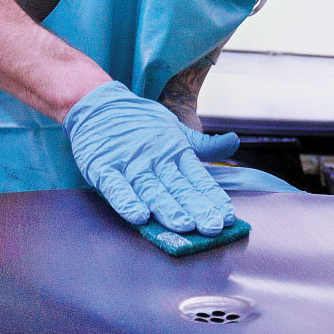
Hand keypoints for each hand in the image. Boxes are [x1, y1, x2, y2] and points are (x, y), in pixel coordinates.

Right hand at [63, 82, 236, 234]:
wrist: (99, 106)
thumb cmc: (140, 122)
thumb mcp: (175, 129)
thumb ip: (204, 144)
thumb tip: (234, 142)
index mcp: (175, 151)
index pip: (198, 178)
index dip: (212, 198)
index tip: (227, 217)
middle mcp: (155, 159)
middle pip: (178, 188)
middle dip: (196, 209)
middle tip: (211, 227)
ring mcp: (129, 164)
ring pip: (151, 190)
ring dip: (167, 208)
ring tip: (184, 225)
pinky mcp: (104, 168)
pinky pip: (116, 187)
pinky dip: (127, 201)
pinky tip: (139, 216)